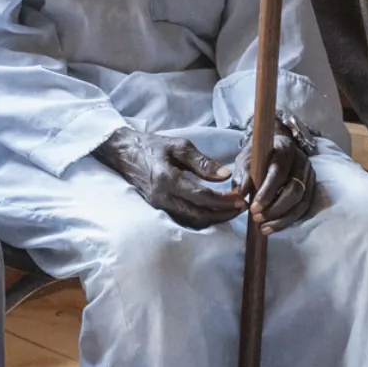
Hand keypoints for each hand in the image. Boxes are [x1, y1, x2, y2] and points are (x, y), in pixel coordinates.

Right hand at [95, 125, 248, 229]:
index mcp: (167, 179)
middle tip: (242, 207)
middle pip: (199, 214)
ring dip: (214, 218)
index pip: (201, 196)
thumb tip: (225, 175)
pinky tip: (215, 211)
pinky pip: (185, 218)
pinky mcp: (159, 209)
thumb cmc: (153, 146)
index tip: (241, 198)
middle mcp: (163, 197)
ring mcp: (160, 206)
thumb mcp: (179, 146)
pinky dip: (203, 217)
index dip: (223, 201)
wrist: (125, 154)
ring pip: (193, 220)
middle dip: (223, 214)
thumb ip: (202, 162)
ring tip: (232, 210)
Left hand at [250, 127, 317, 233]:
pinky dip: (289, 220)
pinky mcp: (312, 188)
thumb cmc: (259, 155)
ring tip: (264, 228)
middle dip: (275, 209)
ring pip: (301, 202)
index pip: (278, 174)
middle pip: (294, 191)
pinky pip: (304, 208)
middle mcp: (301, 163)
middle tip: (257, 219)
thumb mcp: (247, 159)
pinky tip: (275, 226)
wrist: (278, 147)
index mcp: (284, 151)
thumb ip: (242, 175)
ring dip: (283, 219)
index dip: (267, 193)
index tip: (253, 208)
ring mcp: (309, 176)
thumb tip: (239, 194)